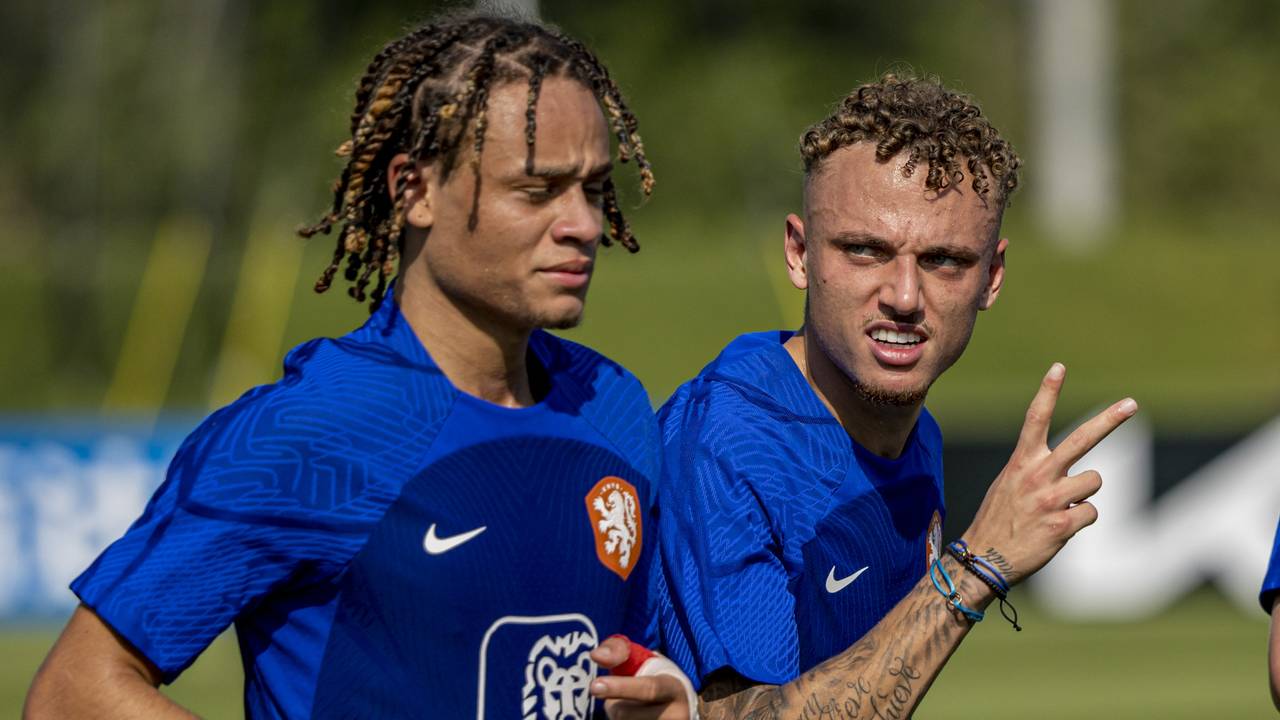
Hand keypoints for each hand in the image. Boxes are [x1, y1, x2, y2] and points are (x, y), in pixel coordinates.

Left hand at [590, 636, 694, 719]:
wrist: (676, 708)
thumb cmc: (650, 678)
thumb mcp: (639, 659)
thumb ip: (617, 650)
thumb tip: (596, 656)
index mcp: (673, 689)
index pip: (646, 688)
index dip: (620, 687)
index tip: (594, 686)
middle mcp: (676, 716)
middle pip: (624, 714)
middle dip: (613, 704)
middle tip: (625, 698)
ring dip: (617, 718)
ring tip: (634, 710)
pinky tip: (631, 717)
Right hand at [963, 363, 1136, 584]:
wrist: (984, 557)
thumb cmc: (1000, 518)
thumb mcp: (1009, 484)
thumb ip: (1037, 470)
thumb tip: (1077, 472)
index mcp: (1022, 462)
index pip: (1035, 418)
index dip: (1048, 391)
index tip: (1059, 367)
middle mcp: (1037, 475)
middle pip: (1081, 439)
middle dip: (1109, 420)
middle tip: (1132, 403)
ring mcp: (1051, 500)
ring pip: (1093, 481)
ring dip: (1082, 495)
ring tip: (1058, 508)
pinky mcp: (1062, 525)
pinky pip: (1091, 513)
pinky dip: (1079, 521)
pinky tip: (1057, 528)